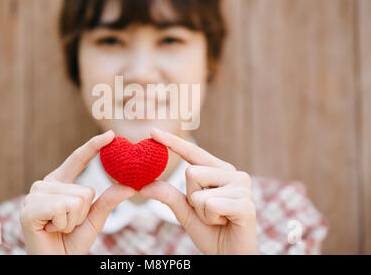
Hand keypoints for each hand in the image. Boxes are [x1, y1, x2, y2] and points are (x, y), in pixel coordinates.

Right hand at [20, 130, 134, 253]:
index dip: (93, 146)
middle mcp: (44, 185)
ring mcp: (34, 196)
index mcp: (58, 182)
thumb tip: (130, 186)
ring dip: (73, 220)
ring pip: (75, 200)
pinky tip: (50, 229)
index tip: (110, 135)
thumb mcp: (93, 218)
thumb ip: (108, 200)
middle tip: (66, 224)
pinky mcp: (29, 210)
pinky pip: (62, 208)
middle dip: (83, 213)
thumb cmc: (71, 241)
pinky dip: (63, 223)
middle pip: (85, 190)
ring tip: (58, 226)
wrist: (56, 263)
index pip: (78, 159)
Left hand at [139, 128, 256, 254]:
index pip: (194, 153)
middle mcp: (234, 173)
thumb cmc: (211, 232)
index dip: (173, 142)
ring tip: (218, 218)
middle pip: (191, 173)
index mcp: (220, 171)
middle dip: (192, 198)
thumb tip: (142, 185)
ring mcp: (242, 187)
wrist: (230, 256)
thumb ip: (168, 195)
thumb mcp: (185, 211)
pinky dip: (210, 219)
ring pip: (198, 191)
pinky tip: (225, 223)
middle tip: (209, 213)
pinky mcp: (246, 204)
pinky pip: (210, 205)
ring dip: (200, 211)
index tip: (152, 131)